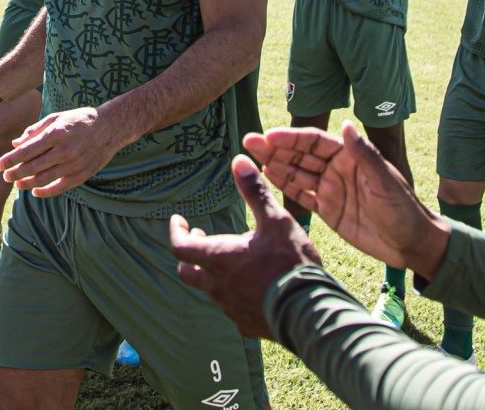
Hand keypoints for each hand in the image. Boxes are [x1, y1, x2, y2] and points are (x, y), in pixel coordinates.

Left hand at [0, 106, 125, 196]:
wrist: (109, 127)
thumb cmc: (78, 120)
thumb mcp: (55, 118)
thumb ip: (34, 131)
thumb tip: (15, 144)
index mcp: (56, 133)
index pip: (27, 150)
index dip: (10, 159)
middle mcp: (64, 150)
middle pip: (33, 167)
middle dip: (15, 173)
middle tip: (5, 176)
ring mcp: (74, 164)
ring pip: (44, 179)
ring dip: (27, 183)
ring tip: (17, 184)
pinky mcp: (82, 174)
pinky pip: (60, 187)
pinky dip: (45, 192)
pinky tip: (35, 191)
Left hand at [169, 155, 320, 340]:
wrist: (308, 311)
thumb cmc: (289, 262)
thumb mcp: (275, 220)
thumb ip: (255, 192)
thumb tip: (239, 161)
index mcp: (218, 258)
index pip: (180, 246)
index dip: (176, 231)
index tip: (179, 221)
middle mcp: (217, 286)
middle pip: (187, 271)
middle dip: (189, 253)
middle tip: (201, 238)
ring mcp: (230, 308)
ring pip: (210, 289)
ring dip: (213, 272)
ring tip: (231, 259)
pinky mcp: (246, 324)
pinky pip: (232, 308)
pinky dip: (233, 294)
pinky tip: (249, 288)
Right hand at [246, 121, 449, 277]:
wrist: (410, 243)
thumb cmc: (403, 209)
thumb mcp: (383, 181)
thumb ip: (364, 154)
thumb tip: (347, 124)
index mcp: (351, 156)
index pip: (315, 141)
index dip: (291, 138)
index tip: (269, 136)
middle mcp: (337, 169)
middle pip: (300, 155)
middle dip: (275, 148)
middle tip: (249, 141)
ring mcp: (331, 190)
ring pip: (297, 173)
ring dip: (275, 164)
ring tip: (251, 157)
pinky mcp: (328, 210)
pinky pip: (302, 195)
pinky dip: (285, 187)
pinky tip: (267, 178)